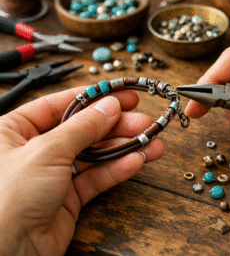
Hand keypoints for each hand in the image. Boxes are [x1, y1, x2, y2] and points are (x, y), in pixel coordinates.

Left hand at [0, 87, 163, 255]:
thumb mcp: (47, 151)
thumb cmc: (5, 200)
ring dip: (124, 147)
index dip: (95, 97)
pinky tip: (137, 160)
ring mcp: (54, 172)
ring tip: (150, 141)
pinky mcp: (69, 195)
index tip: (121, 94)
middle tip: (143, 120)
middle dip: (117, 125)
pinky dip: (117, 169)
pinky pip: (96, 177)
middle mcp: (37, 149)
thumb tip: (109, 106)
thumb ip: (82, 127)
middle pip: (85, 129)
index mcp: (18, 129)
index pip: (63, 104)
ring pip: (95, 154)